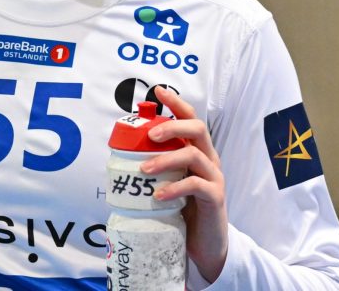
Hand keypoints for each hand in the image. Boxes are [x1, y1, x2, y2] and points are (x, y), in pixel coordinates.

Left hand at [140, 86, 227, 282]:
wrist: (207, 245)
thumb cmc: (186, 210)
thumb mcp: (171, 184)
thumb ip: (159, 169)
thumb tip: (123, 160)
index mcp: (198, 150)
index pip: (190, 118)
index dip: (176, 103)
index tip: (158, 91)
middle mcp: (209, 158)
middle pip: (197, 128)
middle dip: (173, 125)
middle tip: (152, 135)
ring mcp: (214, 177)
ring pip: (194, 155)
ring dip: (166, 159)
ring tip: (144, 171)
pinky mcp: (215, 197)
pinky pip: (196, 185)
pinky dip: (174, 187)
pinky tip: (157, 196)